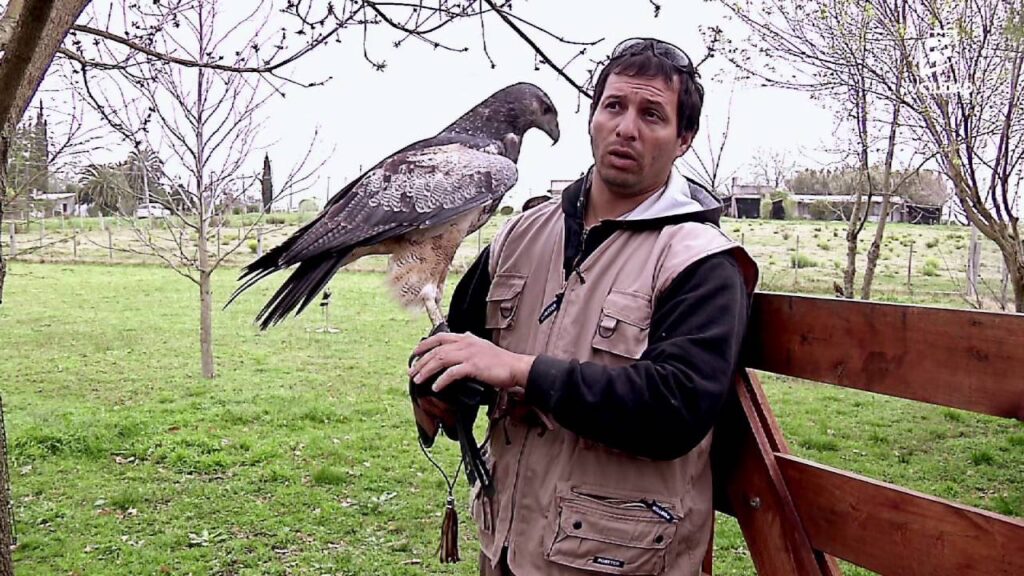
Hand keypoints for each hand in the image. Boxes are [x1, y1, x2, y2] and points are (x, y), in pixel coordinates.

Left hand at [409, 332, 534, 392]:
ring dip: (426, 370)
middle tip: (411, 372)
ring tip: (418, 379)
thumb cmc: (501, 362)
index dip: (425, 344)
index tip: (415, 353)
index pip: (440, 337)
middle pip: (437, 349)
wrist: (516, 367)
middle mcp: (466, 343)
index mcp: (467, 338)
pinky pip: (452, 373)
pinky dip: (441, 380)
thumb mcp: (482, 348)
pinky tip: (436, 387)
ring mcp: (470, 354)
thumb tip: (460, 345)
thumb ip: (470, 345)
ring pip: (441, 359)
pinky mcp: (474, 366)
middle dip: (421, 361)